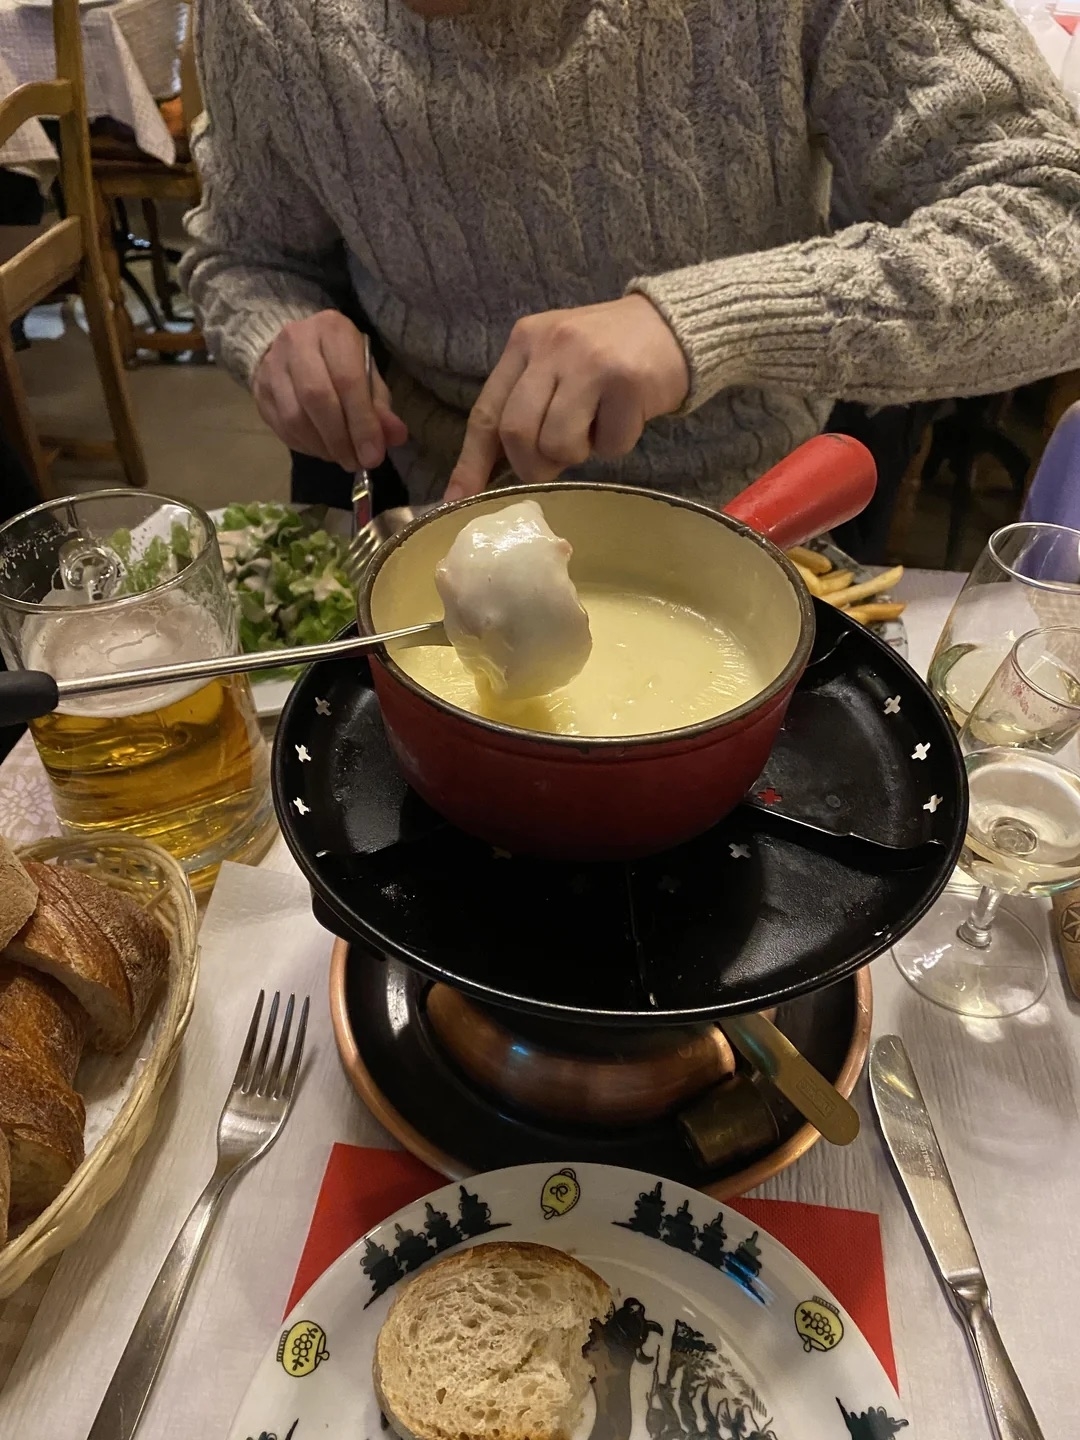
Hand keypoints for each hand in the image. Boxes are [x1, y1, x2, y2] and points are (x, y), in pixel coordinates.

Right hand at [253, 310, 406, 471]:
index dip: (361, 423)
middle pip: (317, 398)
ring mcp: (272, 365)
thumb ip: (380, 405)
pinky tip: (322, 449)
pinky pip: (281, 428)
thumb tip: (395, 436)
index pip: (347, 380)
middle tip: (356, 463)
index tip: (373, 456)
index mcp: (331, 329)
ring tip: (341, 457)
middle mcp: (296, 341)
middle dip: (340, 439)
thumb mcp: (367, 374)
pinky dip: (306, 446)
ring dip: (322, 446)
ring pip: (294, 417)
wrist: (293, 347)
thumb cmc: (339, 361)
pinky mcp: (258, 390)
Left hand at [445, 295, 688, 501]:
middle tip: (556, 460)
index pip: (487, 413)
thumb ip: (525, 403)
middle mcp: (551, 347)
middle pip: (516, 433)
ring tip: (594, 429)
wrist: (673, 325)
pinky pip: (608, 444)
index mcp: (524, 343)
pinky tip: (626, 416)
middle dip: (533, 464)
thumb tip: (492, 471)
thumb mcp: (555, 364)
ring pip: (558, 443)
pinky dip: (616, 444)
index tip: (458, 500)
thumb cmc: (606, 356)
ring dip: (577, 454)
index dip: (471, 463)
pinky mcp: (626, 381)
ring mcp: (588, 362)